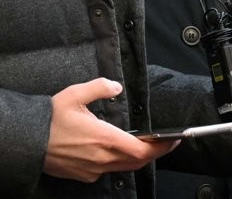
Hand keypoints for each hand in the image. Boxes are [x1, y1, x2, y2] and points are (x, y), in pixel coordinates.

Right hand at [43, 78, 178, 182]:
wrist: (24, 141)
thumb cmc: (49, 119)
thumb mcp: (74, 95)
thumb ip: (100, 88)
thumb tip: (116, 87)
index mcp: (104, 139)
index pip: (143, 151)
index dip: (162, 147)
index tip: (175, 139)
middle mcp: (100, 158)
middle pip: (137, 162)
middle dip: (155, 152)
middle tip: (166, 142)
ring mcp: (91, 169)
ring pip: (124, 167)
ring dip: (138, 157)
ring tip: (148, 144)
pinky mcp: (82, 175)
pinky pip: (108, 170)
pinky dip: (119, 161)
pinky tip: (118, 149)